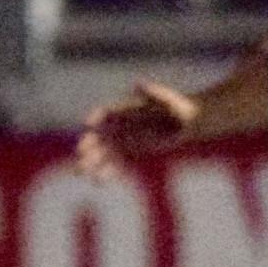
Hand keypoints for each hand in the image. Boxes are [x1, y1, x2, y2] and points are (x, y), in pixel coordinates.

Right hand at [77, 81, 197, 178]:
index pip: (104, 113)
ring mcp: (122, 141)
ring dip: (90, 162)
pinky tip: (99, 182)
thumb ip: (155, 93)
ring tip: (80, 172)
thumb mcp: (169, 99)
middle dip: (88, 145)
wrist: (187, 122)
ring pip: (102, 153)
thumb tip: (139, 84)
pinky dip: (107, 172)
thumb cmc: (179, 107)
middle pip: (98, 136)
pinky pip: (115, 164)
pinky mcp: (130, 154)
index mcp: (124, 110)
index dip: (95, 117)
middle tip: (81, 153)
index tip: (88, 123)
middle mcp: (119, 126)